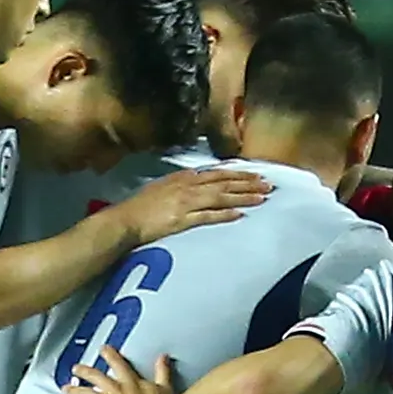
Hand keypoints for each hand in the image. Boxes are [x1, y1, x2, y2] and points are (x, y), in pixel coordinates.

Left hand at [61, 345, 180, 393]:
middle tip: (75, 369)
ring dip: (74, 391)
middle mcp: (115, 391)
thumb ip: (162, 371)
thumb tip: (163, 356)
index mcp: (130, 382)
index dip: (109, 355)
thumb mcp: (164, 388)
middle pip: (95, 377)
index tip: (102, 349)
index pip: (117, 364)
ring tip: (65, 389)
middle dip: (84, 372)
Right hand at [114, 164, 270, 244]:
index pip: (216, 174)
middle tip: (268, 184)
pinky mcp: (182, 219)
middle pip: (223, 182)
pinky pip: (208, 216)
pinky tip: (240, 215)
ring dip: (242, 196)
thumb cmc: (138, 207)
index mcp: (182, 178)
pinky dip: (225, 215)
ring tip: (262, 197)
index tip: (254, 175)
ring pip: (221, 196)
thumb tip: (195, 182)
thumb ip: (179, 185)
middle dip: (247, 182)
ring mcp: (185, 202)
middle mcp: (187, 186)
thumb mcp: (161, 189)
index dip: (237, 174)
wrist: (124, 220)